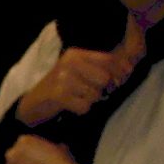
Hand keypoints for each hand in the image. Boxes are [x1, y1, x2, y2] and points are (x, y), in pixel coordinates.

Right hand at [15, 40, 137, 125]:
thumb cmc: (61, 87)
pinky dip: (81, 109)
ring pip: (96, 94)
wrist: (33, 104)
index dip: (120, 72)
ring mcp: (62, 78)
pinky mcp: (58, 95)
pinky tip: (70, 106)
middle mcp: (69, 63)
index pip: (110, 59)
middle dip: (102, 90)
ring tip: (76, 98)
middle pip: (105, 78)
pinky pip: (85, 105)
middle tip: (89, 92)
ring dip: (90, 101)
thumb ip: (102, 68)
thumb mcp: (79, 71)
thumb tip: (130, 69)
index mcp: (75, 54)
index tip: (117, 82)